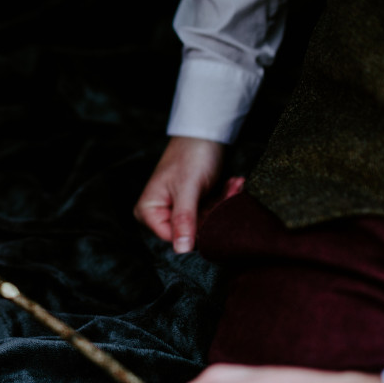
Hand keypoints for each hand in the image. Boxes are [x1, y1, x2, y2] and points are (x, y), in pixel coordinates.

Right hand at [133, 136, 241, 252]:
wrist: (204, 133)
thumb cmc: (190, 155)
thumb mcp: (187, 189)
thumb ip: (184, 220)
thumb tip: (181, 249)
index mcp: (148, 211)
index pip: (174, 238)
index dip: (198, 231)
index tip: (219, 215)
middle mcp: (160, 213)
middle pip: (192, 231)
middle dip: (216, 212)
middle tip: (232, 191)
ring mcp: (178, 209)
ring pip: (206, 222)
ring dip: (224, 203)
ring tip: (235, 184)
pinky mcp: (194, 205)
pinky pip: (211, 212)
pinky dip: (224, 199)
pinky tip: (233, 184)